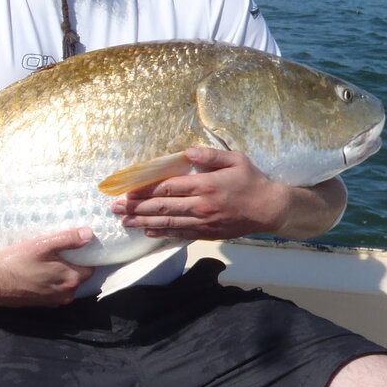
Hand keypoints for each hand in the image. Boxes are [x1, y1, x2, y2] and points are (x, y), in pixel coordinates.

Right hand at [0, 227, 96, 307]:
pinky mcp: (43, 304)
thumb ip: (68, 239)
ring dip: (61, 274)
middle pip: (79, 276)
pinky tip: (38, 273)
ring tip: (47, 261)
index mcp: (71, 279)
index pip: (90, 267)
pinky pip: (55, 291)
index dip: (84, 256)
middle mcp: (67, 294)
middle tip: (57, 251)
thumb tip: (89, 234)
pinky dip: (51, 283)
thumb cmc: (17, 262)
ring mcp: (55, 301)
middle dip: (72, 264)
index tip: (74, 247)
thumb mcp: (43, 245)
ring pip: (66, 284)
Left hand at [111, 146, 290, 239]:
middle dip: (136, 208)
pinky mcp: (207, 233)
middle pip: (162, 207)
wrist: (271, 209)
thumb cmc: (253, 181)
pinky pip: (180, 234)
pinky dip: (162, 234)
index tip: (127, 191)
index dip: (145, 190)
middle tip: (115, 208)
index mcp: (205, 185)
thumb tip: (187, 152)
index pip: (168, 187)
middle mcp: (201, 205)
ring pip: (168, 223)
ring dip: (143, 223)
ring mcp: (203, 222)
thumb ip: (210, 155)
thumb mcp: (235, 160)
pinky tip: (147, 232)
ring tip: (124, 222)